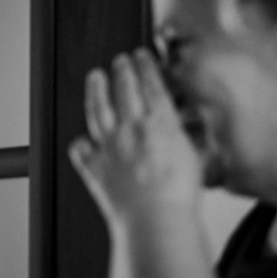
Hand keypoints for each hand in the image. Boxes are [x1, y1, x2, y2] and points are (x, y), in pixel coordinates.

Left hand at [68, 49, 201, 229]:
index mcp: (160, 123)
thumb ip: (187, 139)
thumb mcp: (196, 159)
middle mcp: (131, 129)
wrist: (155, 221)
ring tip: (95, 77)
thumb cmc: (179, 197)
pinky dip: (81, 142)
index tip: (140, 55)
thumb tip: (186, 131)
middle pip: (123, 89)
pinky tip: (81, 139)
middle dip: (121, 70)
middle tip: (120, 61)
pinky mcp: (93, 167)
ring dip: (95, 89)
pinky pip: (81, 149)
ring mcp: (108, 146)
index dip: (144, 66)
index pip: (150, 84)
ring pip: (97, 109)